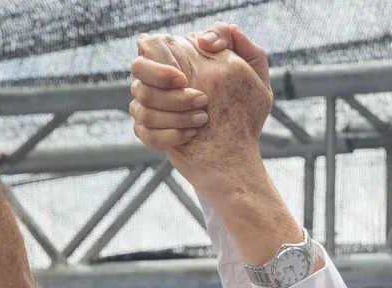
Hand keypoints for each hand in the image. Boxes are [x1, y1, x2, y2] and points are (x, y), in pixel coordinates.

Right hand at [129, 23, 271, 191]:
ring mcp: (147, 107)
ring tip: (203, 120)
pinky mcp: (148, 132)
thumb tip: (206, 39)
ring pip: (143, 109)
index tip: (183, 78)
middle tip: (201, 101)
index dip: (160, 67)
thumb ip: (238, 44)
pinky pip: (145, 134)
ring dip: (176, 116)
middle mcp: (154, 81)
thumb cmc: (244, 106)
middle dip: (171, 95)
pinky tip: (191, 136)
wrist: (238, 146)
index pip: (145, 48)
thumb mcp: (252, 73)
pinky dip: (169, 136)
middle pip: (139, 81)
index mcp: (173, 59)